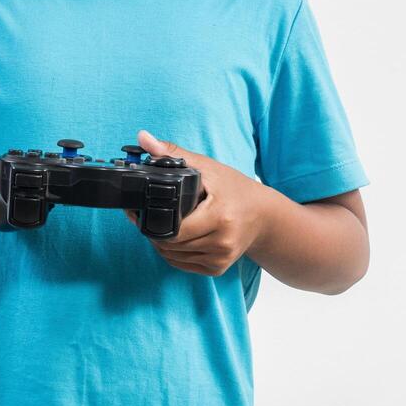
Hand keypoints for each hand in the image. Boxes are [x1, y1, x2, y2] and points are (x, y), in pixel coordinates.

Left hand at [124, 129, 269, 276]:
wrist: (264, 216)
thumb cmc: (235, 189)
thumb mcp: (207, 167)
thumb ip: (173, 153)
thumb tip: (143, 138)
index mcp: (220, 217)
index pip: (174, 230)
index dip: (152, 221)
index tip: (141, 211)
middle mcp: (222, 242)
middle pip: (171, 245)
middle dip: (153, 231)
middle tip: (145, 216)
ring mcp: (221, 258)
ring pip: (174, 257)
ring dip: (161, 244)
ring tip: (159, 225)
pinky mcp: (218, 268)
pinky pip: (183, 265)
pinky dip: (173, 254)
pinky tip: (174, 238)